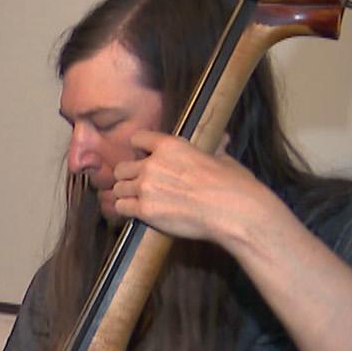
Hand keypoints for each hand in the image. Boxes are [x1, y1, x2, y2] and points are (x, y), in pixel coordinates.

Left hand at [112, 131, 270, 245]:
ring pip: (118, 189)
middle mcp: (152, 164)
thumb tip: (223, 139)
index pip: (137, 138)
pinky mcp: (144, 210)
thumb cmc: (232, 185)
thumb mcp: (223, 159)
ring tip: (138, 201)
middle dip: (128, 177)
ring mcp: (146, 187)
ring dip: (126, 195)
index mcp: (170, 146)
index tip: (142, 157)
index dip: (138, 149)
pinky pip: (120, 208)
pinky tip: (136, 212)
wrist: (233, 210)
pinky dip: (126, 211)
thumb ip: (212, 149)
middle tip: (139, 185)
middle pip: (122, 168)